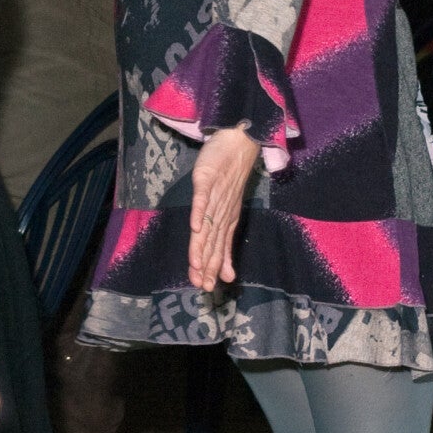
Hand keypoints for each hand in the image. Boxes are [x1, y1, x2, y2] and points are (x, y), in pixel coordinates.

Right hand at [188, 127, 258, 291]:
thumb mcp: (228, 214)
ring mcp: (214, 196)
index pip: (216, 248)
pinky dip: (199, 212)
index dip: (211, 268)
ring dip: (201, 245)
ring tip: (195, 264)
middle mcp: (221, 212)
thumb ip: (223, 245)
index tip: (205, 288)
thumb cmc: (230, 180)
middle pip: (211, 241)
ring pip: (206, 225)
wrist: (238, 144)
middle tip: (202, 285)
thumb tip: (225, 276)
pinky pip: (202, 198)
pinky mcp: (207, 179)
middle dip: (206, 264)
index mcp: (225, 221)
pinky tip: (195, 226)